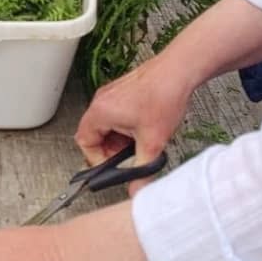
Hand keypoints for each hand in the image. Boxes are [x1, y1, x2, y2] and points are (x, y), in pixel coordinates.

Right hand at [74, 53, 195, 187]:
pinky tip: (145, 128)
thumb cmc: (163, 96)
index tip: (113, 167)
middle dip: (111, 150)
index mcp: (101, 112)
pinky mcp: (122, 91)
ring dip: (120, 138)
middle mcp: (102, 101)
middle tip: (130, 156)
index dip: (98, 159)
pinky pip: (115, 114)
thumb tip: (137, 189)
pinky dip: (126, 127)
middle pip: (94, 134)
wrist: (177, 72)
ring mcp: (111, 94)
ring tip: (141, 141)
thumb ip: (142, 169)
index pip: (84, 142)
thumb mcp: (153, 142)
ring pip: (106, 125)